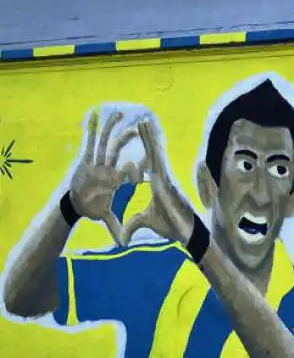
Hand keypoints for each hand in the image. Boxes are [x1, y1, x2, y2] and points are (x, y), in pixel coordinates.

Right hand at [68, 110, 139, 243]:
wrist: (79, 204)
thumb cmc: (94, 207)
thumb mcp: (106, 217)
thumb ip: (116, 227)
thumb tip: (124, 243)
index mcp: (115, 181)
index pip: (131, 172)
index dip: (140, 167)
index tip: (151, 158)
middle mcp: (108, 169)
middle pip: (121, 152)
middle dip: (130, 139)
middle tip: (142, 127)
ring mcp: (97, 163)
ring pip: (106, 142)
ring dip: (112, 129)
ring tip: (120, 114)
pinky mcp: (86, 160)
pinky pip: (89, 141)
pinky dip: (90, 129)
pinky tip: (93, 116)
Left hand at [120, 120, 196, 245]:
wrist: (185, 230)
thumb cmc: (170, 225)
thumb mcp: (145, 223)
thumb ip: (133, 225)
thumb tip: (122, 239)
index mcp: (157, 184)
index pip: (148, 164)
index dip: (145, 151)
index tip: (141, 140)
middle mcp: (161, 177)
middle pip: (152, 153)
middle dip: (146, 138)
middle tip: (141, 121)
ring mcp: (164, 175)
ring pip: (154, 151)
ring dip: (148, 136)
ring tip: (143, 121)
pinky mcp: (164, 177)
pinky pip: (155, 156)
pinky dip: (151, 143)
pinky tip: (147, 132)